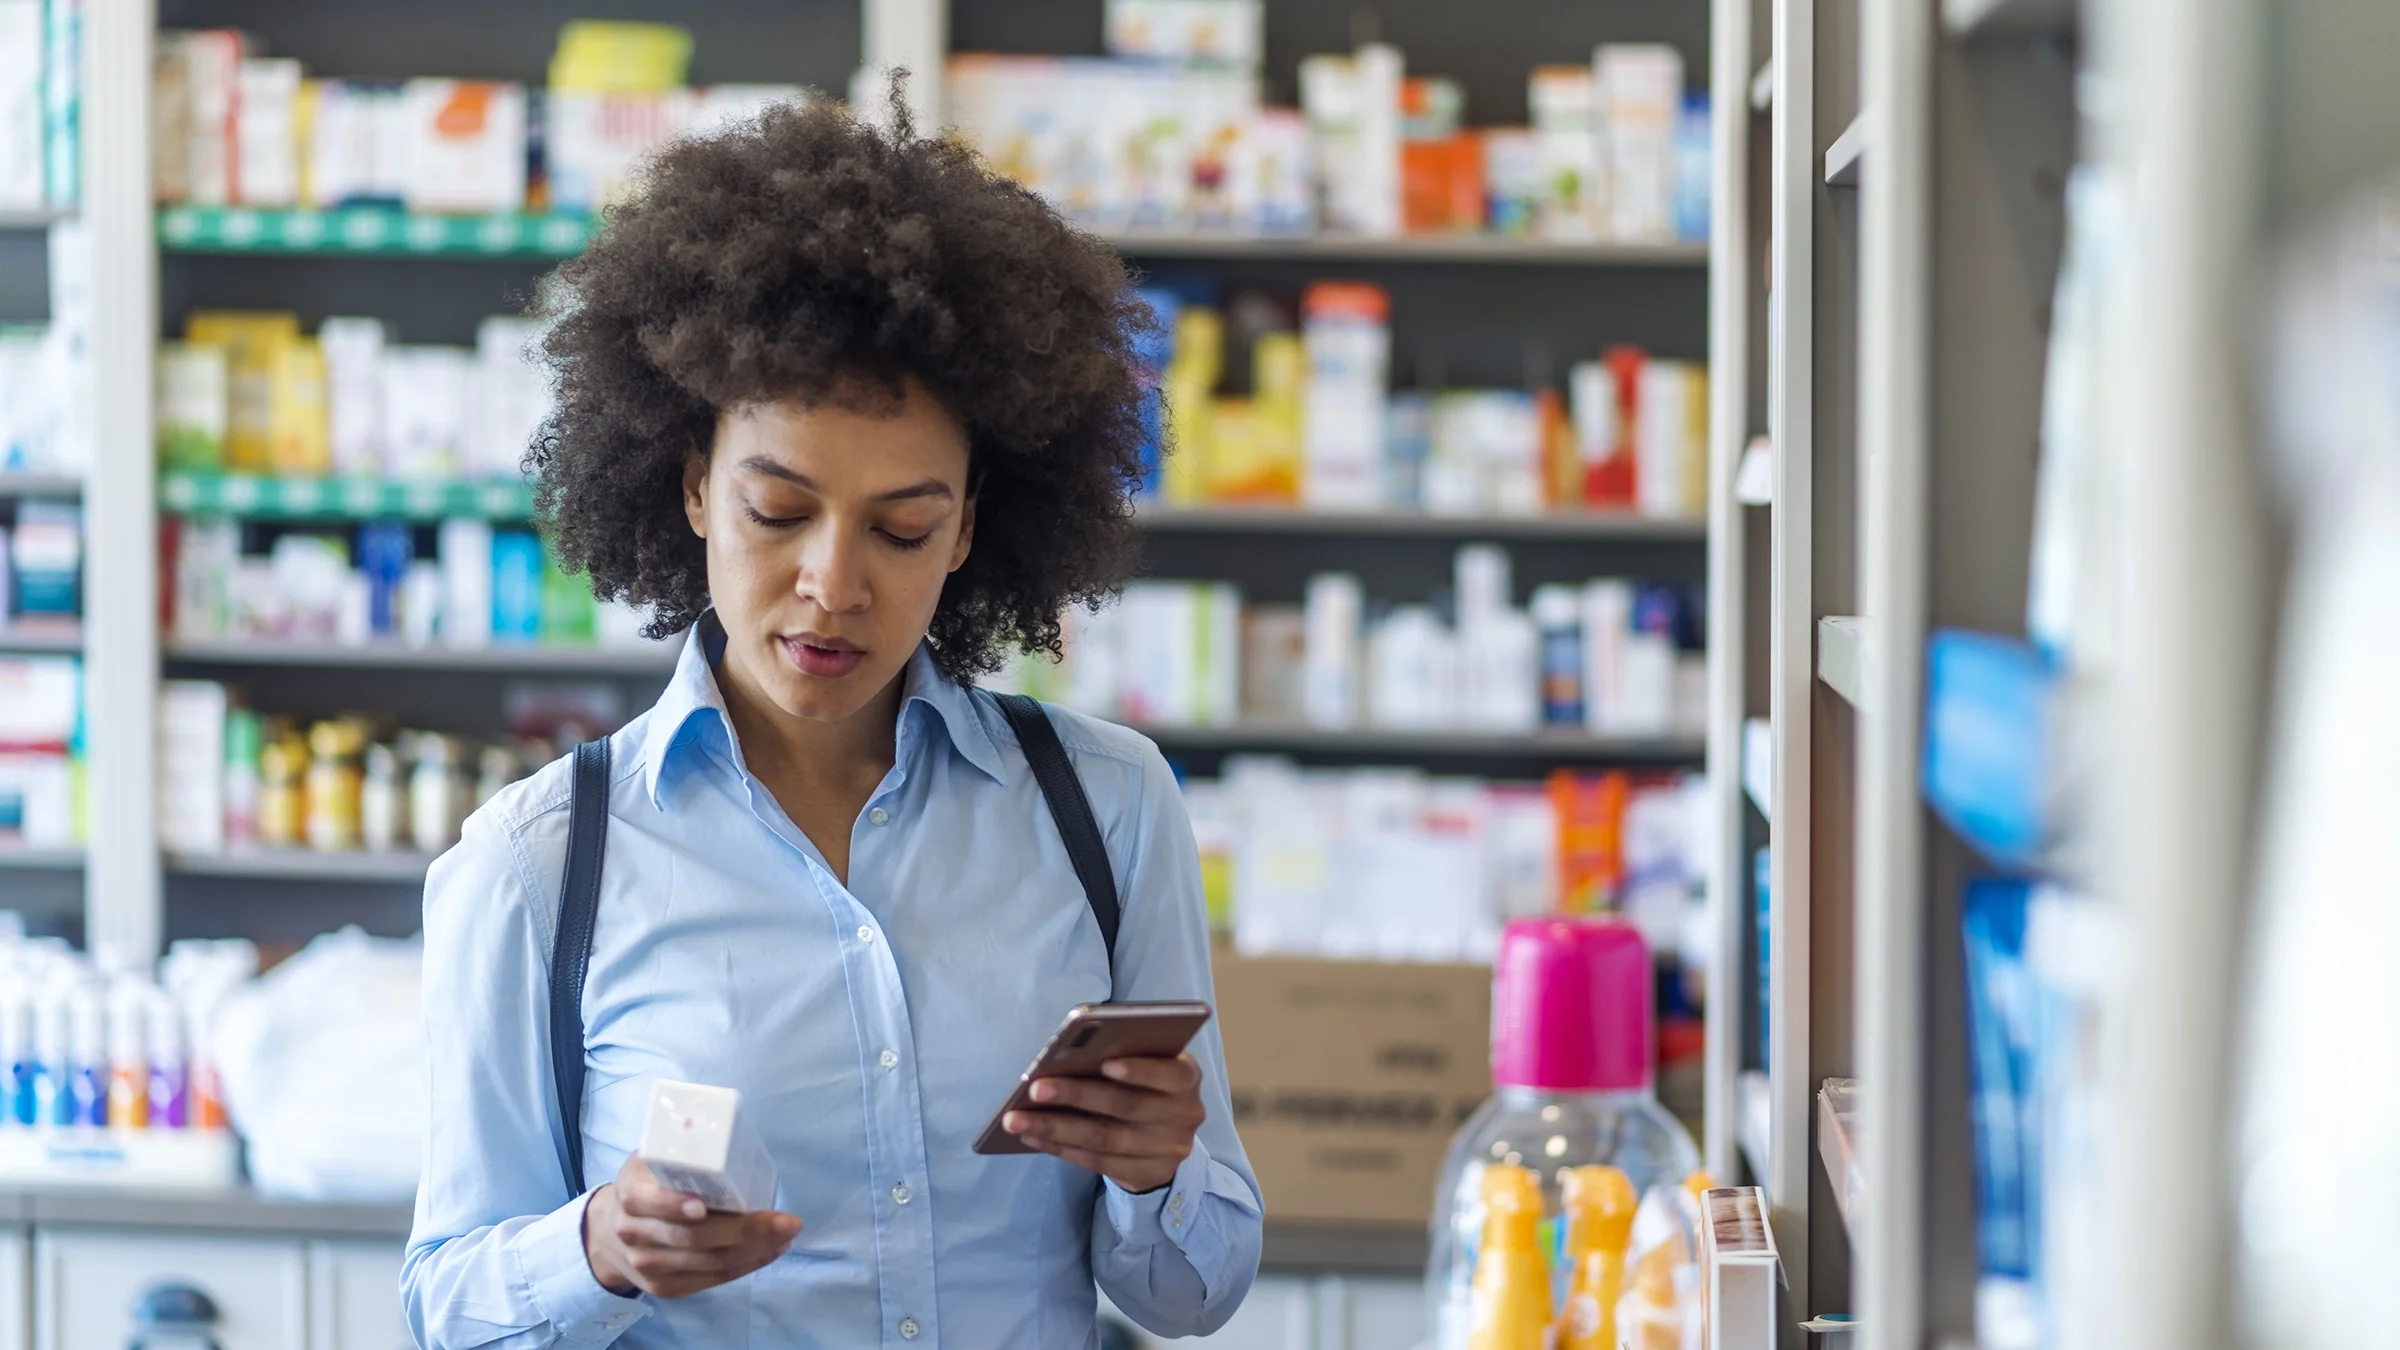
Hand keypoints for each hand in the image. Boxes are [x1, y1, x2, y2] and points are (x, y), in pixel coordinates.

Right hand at [582, 1155, 800, 1298]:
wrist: (610, 1233)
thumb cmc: (648, 1184)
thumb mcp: (653, 1160)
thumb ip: (682, 1152)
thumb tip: (731, 1135)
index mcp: (630, 1192)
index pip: (648, 1201)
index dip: (674, 1205)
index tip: (704, 1205)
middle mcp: (633, 1233)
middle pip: (692, 1238)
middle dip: (746, 1230)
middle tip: (786, 1221)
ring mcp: (647, 1265)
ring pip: (708, 1262)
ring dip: (755, 1250)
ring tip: (786, 1234)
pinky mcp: (663, 1287)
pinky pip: (710, 1280)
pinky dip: (746, 1266)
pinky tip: (770, 1251)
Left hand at [1003, 1053, 1205, 1193]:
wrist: (1167, 1136)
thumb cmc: (1146, 1082)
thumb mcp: (1149, 1062)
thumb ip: (1125, 1055)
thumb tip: (1068, 1055)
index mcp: (1187, 1077)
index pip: (1169, 1073)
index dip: (1140, 1070)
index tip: (1105, 1063)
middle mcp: (1184, 1114)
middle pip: (1127, 1106)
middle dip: (1077, 1095)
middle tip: (1035, 1088)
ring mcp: (1168, 1149)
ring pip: (1105, 1138)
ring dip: (1056, 1128)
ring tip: (1017, 1119)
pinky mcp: (1146, 1173)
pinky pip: (1097, 1162)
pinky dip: (1061, 1148)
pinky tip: (1032, 1137)